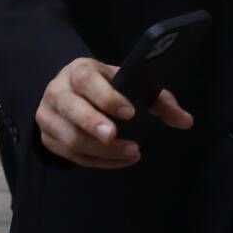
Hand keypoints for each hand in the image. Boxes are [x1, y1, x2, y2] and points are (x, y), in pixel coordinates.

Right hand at [34, 56, 193, 168]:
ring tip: (131, 153)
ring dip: (101, 150)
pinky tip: (119, 161)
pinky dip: (96, 161)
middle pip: (71, 108)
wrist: (73, 92)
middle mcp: (57, 91)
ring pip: (69, 137)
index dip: (107, 97)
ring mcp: (47, 115)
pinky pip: (70, 154)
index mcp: (79, 70)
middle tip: (116, 137)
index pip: (87, 81)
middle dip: (94, 124)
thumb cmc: (107, 87)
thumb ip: (160, 101)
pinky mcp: (47, 137)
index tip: (130, 112)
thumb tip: (185, 121)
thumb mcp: (131, 85)